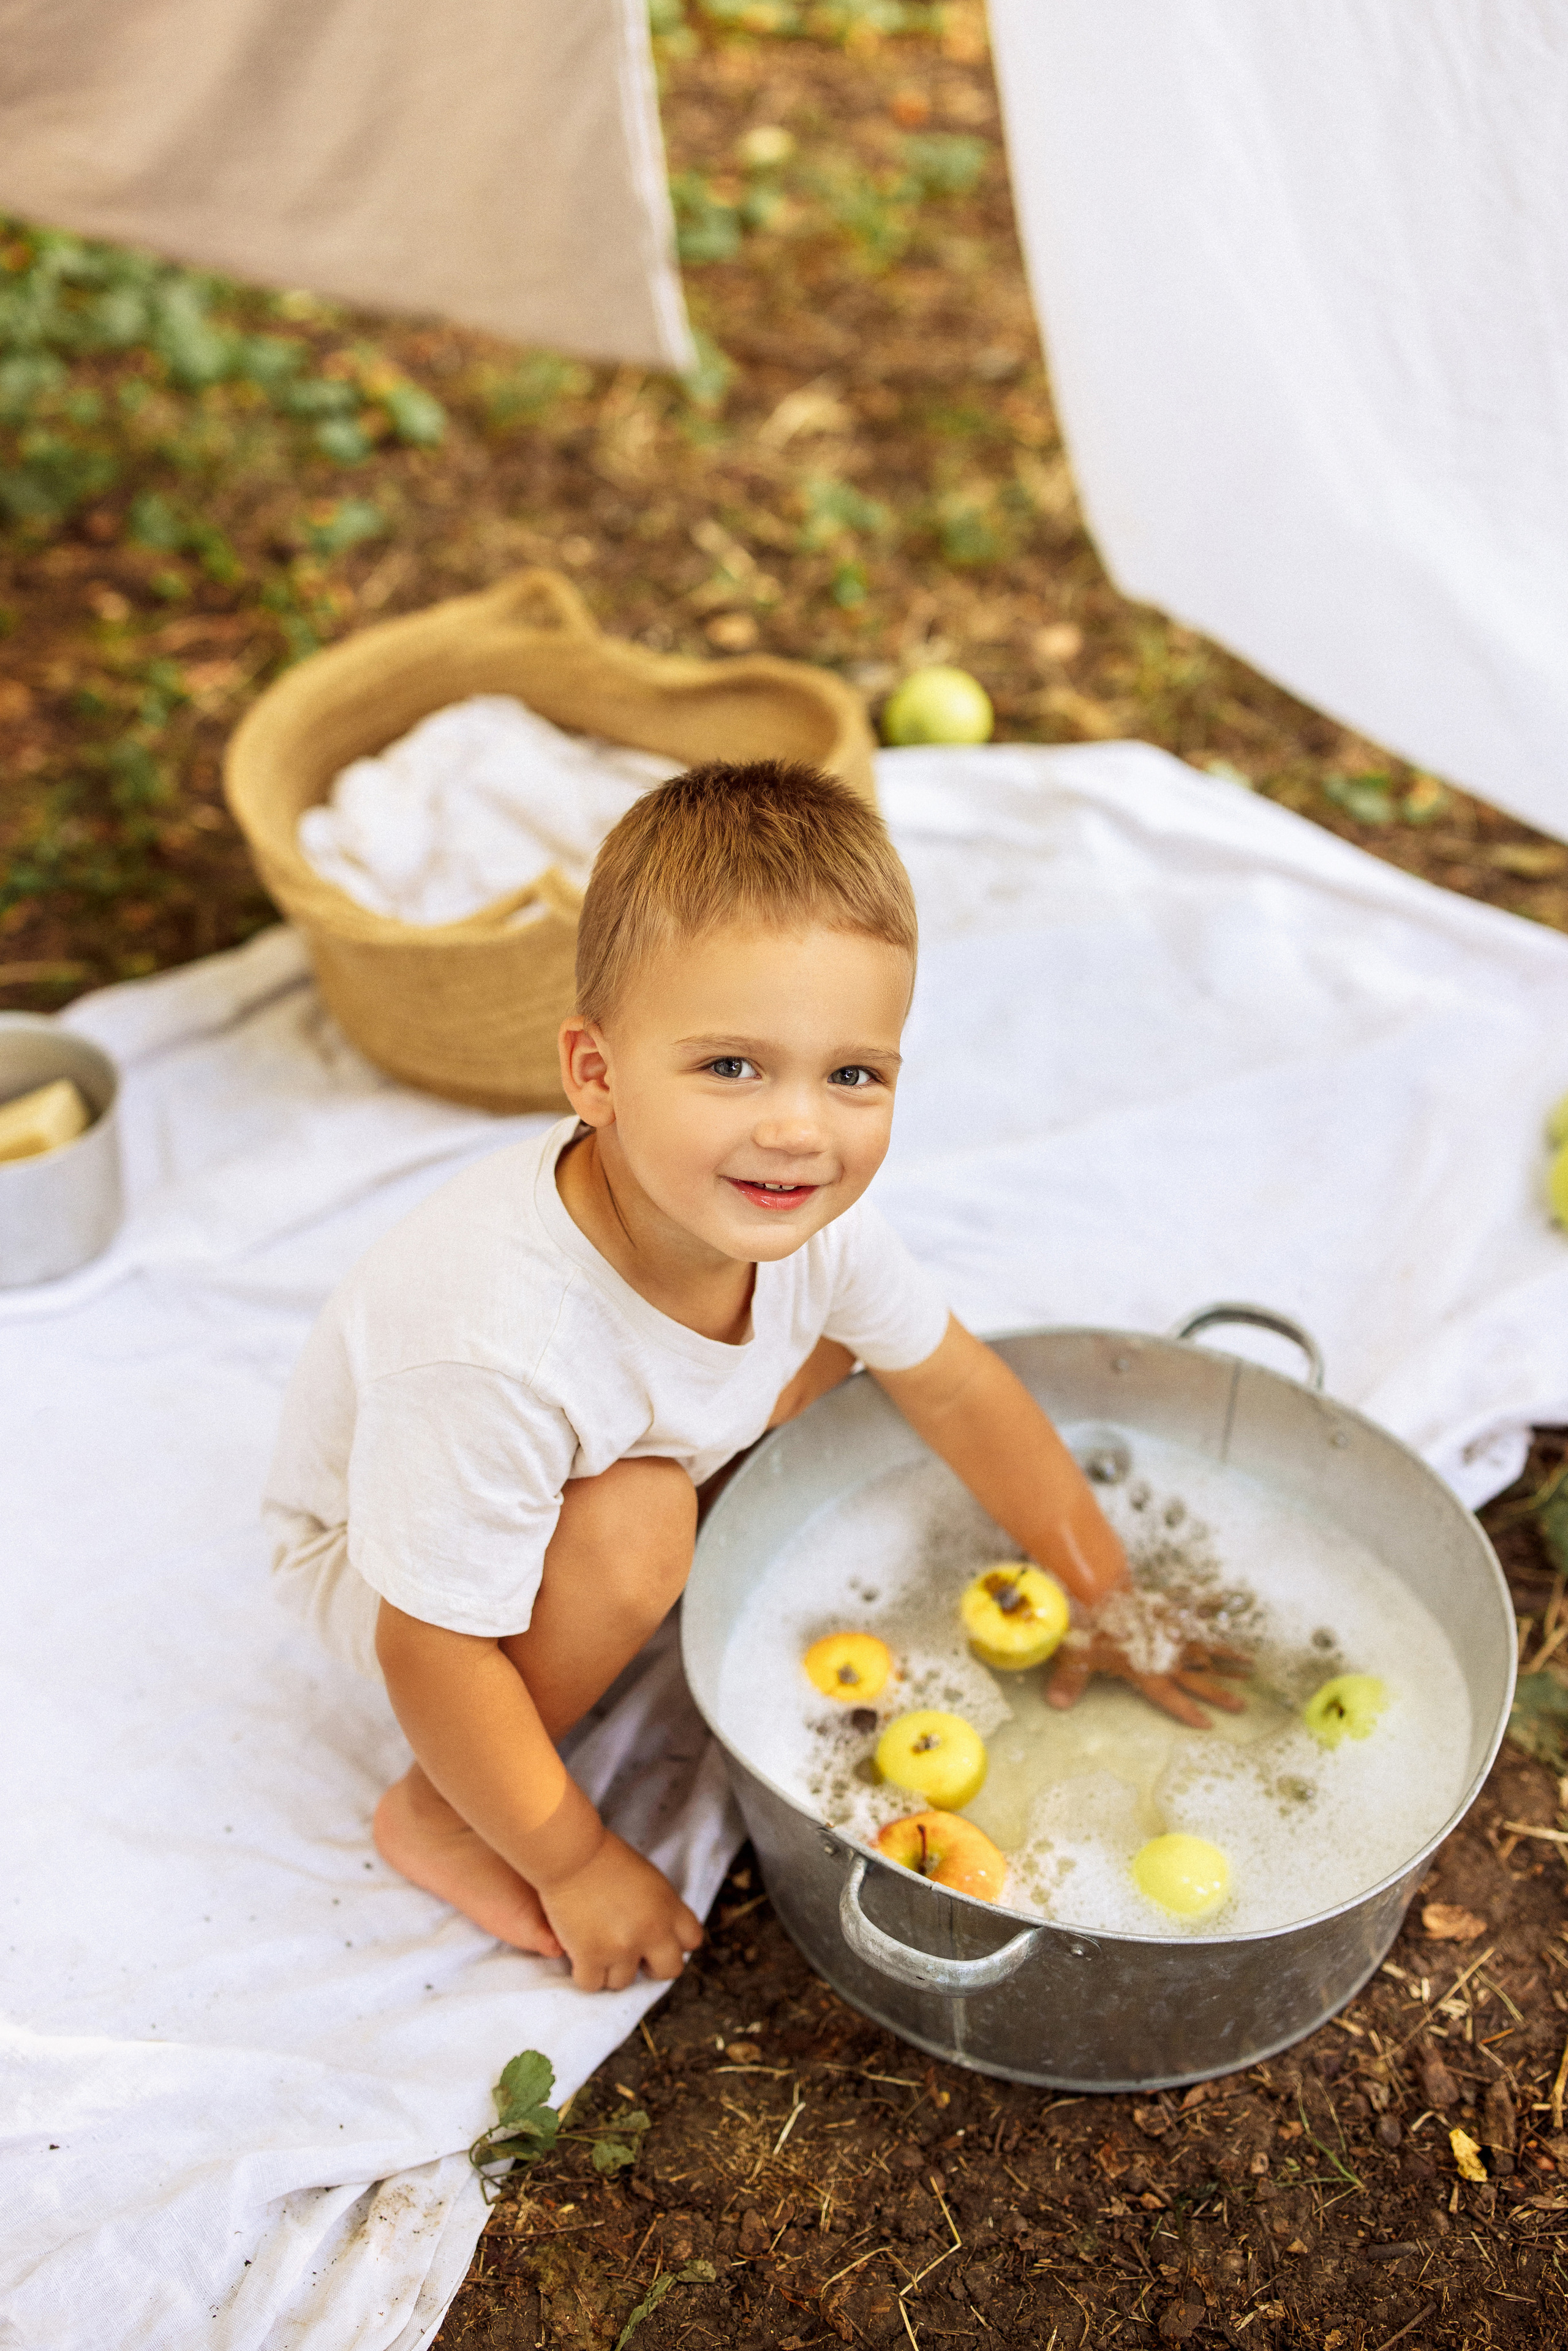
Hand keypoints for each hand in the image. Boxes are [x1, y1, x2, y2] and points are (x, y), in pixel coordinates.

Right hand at [538, 1830, 703, 1991]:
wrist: (571, 1853)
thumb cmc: (605, 1857)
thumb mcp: (648, 1878)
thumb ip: (660, 1907)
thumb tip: (662, 1932)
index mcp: (668, 1907)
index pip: (692, 1940)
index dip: (675, 1942)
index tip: (658, 1939)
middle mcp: (651, 1931)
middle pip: (669, 1970)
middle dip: (652, 1965)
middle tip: (632, 1953)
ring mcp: (622, 1947)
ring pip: (624, 1982)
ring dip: (612, 1969)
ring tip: (599, 1948)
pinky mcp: (590, 1956)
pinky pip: (592, 1984)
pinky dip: (585, 1974)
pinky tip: (580, 1955)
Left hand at [1044, 1596, 1251, 1729]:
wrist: (1101, 1585)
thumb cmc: (1089, 1622)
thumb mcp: (1077, 1654)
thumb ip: (1070, 1680)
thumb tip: (1056, 1704)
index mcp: (1146, 1671)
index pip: (1170, 1698)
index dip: (1187, 1711)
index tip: (1208, 1725)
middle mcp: (1165, 1654)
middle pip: (1198, 1678)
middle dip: (1220, 1692)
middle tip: (1243, 1705)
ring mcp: (1171, 1630)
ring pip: (1206, 1648)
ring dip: (1228, 1658)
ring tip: (1251, 1665)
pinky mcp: (1170, 1607)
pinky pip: (1197, 1611)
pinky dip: (1213, 1608)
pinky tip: (1230, 1604)